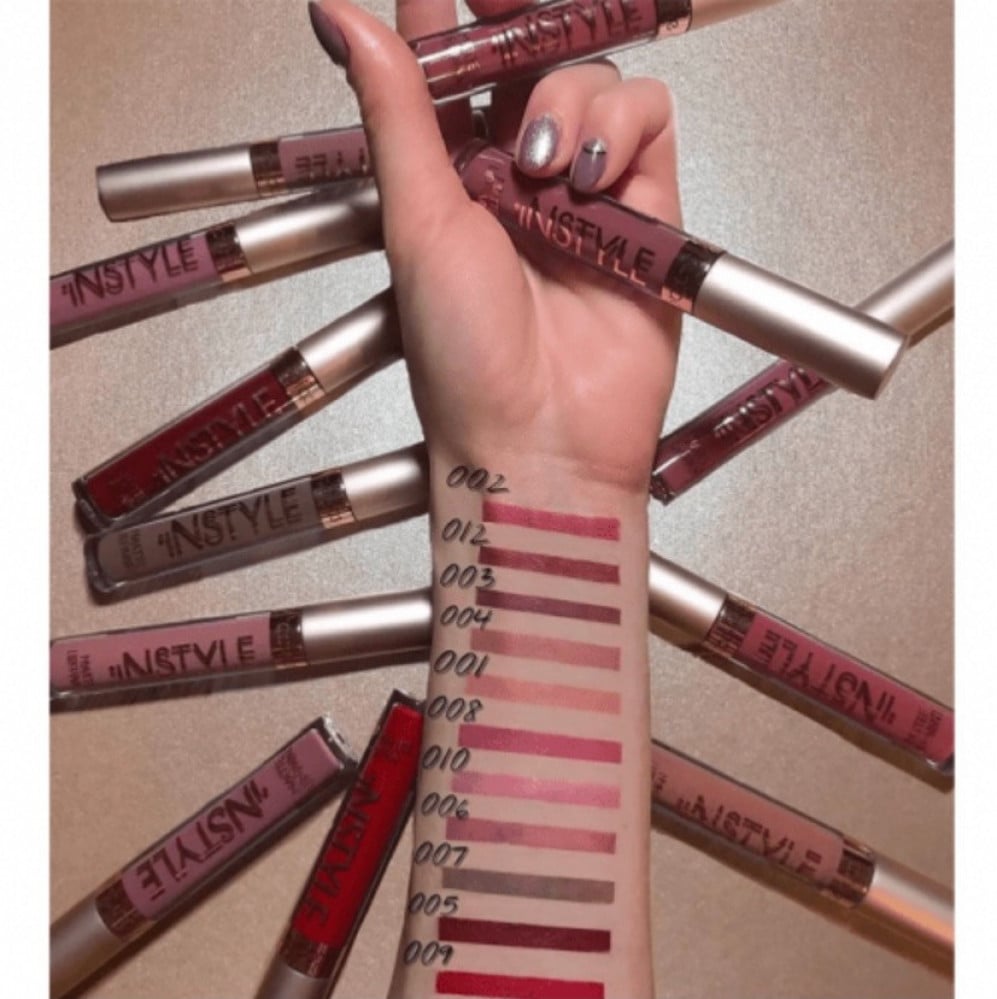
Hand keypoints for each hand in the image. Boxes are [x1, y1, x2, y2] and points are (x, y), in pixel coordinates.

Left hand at [312, 0, 681, 492]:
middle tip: (506, 17)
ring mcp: (581, 192)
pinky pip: (650, 123)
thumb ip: (396, 111)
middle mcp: (514, 178)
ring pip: (594, 80)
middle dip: (523, 27)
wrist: (542, 442)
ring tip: (545, 168)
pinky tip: (591, 177)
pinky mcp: (644, 213)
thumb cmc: (466, 361)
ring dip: (570, 103)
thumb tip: (338, 14)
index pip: (448, 68)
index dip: (445, 14)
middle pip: (531, 56)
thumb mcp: (416, 223)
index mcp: (448, 179)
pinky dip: (623, 129)